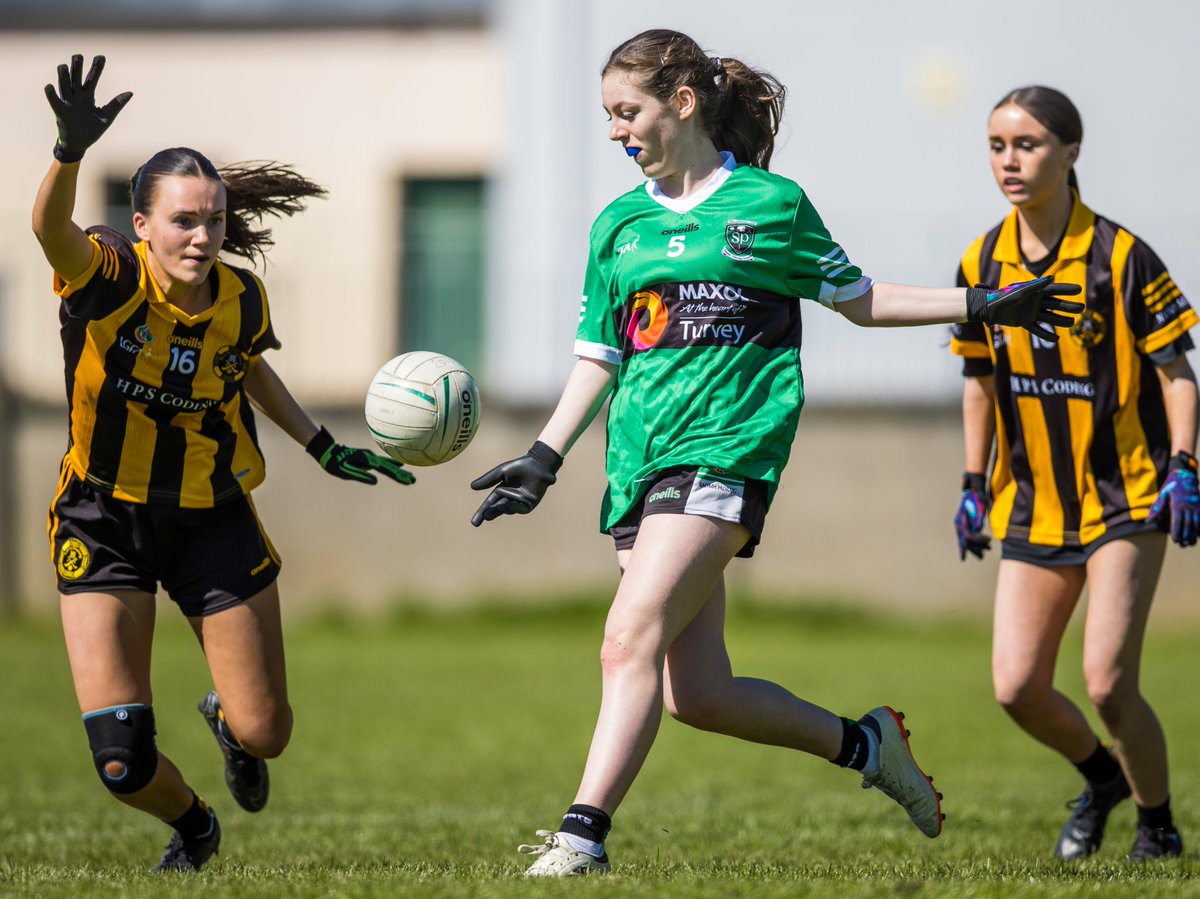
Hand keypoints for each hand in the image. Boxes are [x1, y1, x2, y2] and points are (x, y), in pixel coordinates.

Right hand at [44, 54, 132, 162]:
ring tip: (63, 66)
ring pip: (65, 86)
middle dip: (77, 67)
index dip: (96, 68)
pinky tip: (49, 86)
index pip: (92, 79)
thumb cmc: (92, 129)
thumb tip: (130, 92)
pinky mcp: (61, 112)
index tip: (101, 56)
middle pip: (76, 78)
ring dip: (63, 77)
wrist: (81, 144)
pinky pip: (54, 102)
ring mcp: (68, 103)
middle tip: (78, 56)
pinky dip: (51, 94)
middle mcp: (77, 97)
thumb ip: (117, 104)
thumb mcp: (107, 116)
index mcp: (88, 96)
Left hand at [305, 426, 414, 485]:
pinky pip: (382, 463)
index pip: (385, 470)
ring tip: (409, 475)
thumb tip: (375, 481)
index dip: (397, 476)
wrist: (326, 451)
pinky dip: (392, 465)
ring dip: (398, 470)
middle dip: (401, 474)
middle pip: (389, 467)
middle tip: (413, 480)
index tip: (408, 481)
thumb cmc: (333, 463)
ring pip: (387, 464)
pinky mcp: (367, 458)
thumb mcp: (345, 472)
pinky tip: (398, 465)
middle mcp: (370, 457)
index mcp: (366, 460)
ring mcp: (369, 457)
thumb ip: (361, 476)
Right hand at [470, 441, 561, 526]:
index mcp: (502, 491)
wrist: (537, 464)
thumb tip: (472, 487)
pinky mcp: (529, 504)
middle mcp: (510, 499)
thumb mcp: (501, 472)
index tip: (474, 522)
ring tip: (496, 508)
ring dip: (501, 509)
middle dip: (490, 514)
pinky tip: (507, 505)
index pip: (490, 502)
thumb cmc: (520, 466)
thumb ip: (488, 480)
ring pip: (508, 509)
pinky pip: (520, 509)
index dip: (482, 512)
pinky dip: (514, 507)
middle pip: (497, 509)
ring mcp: (520, 503)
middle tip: (484, 517)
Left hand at [955, 472, 991, 559]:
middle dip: (974, 551)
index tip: (962, 559)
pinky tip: (988, 540)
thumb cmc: (976, 501)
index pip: (960, 540)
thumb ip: (975, 524)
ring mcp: (963, 521)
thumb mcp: (976, 515)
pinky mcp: (970, 520)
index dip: (961, 550)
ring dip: (979, 545)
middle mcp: (959, 523)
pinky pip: (973, 534)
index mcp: (960, 523)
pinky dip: (981, 539)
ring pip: (969, 540)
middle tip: (981, 556)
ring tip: (988, 547)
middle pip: (964, 543)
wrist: (975, 488)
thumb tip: (978, 533)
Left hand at [965, 277, 1083, 342]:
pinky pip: (1037, 329)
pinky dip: (1046, 335)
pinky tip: (1056, 339)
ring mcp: (1030, 312)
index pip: (1055, 290)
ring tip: (1072, 323)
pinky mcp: (1024, 322)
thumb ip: (1036, 285)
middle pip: (1056, 304)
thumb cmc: (1004, 296)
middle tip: (1082, 308)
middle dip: (1069, 306)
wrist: (988, 308)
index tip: (1079, 289)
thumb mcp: (1021, 291)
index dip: (1067, 289)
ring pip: (1049, 317)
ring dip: (1061, 320)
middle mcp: (1035, 302)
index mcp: (1036, 291)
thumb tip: (1052, 278)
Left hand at [1148, 451, 1198, 546]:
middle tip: (1182, 545)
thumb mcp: (1162, 494)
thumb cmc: (1171, 486)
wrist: (1185, 475)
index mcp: (1177, 503)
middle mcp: (1188, 505)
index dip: (1177, 531)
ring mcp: (1196, 505)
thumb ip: (1156, 507)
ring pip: (1196, 523)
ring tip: (1190, 543)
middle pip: (1188, 524)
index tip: (1175, 540)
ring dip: (1194, 534)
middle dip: (1185, 536)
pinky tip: (1198, 536)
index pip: (1178, 520)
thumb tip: (1148, 520)